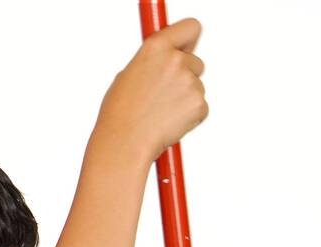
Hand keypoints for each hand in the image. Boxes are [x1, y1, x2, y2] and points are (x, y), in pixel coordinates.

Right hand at [95, 17, 207, 166]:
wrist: (124, 144)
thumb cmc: (119, 114)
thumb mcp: (129, 75)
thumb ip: (153, 63)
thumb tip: (167, 60)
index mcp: (155, 48)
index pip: (189, 28)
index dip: (189, 40)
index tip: (186, 49)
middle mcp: (175, 60)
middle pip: (196, 63)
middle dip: (185, 78)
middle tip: (162, 97)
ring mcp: (189, 82)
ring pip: (197, 87)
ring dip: (184, 100)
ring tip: (159, 114)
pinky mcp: (198, 104)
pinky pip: (201, 107)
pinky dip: (189, 117)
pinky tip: (168, 123)